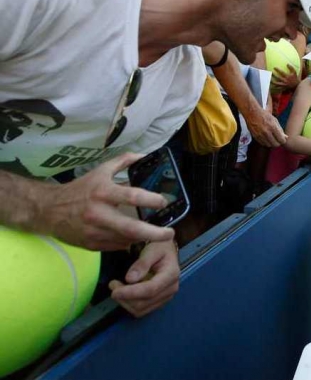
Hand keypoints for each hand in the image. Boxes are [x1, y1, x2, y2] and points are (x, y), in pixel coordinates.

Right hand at [41, 153, 174, 250]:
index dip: (151, 200)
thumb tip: (145, 156)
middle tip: (170, 233)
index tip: (163, 202)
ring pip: (126, 240)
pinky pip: (116, 246)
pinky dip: (128, 242)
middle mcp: (99, 213)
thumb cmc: (80, 189)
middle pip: (132, 228)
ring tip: (156, 234)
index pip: (132, 196)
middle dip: (154, 233)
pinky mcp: (91, 245)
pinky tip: (136, 238)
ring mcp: (94, 232)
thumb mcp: (101, 170)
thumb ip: (124, 161)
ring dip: (143, 238)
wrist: (50, 210)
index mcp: (103, 192)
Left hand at [110, 240, 179, 317]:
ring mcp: (165, 297)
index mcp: (171, 275)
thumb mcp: (152, 249)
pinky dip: (129, 304)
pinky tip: (125, 292)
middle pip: (143, 303)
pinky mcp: (159, 301)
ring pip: (140, 310)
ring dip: (125, 302)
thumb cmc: (159, 246)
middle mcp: (171, 289)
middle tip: (112, 284)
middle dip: (124, 297)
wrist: (167, 250)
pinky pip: (141, 310)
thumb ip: (142, 263)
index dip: (131, 293)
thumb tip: (130, 279)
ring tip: (117, 288)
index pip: (150, 290)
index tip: (114, 291)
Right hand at [244, 107, 286, 147]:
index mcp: (273, 127)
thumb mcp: (275, 121)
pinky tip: (266, 138)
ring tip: (272, 139)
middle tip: (277, 139)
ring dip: (271, 143)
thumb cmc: (265, 115)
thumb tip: (286, 137)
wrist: (252, 113)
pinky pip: (263, 144)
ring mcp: (260, 135)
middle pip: (275, 144)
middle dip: (278, 143)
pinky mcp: (255, 137)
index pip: (281, 140)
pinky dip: (266, 142)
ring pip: (269, 145)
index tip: (282, 139)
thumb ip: (280, 130)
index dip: (283, 140)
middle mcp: (266, 132)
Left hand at [272, 63, 299, 90]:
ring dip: (272, 81)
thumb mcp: (294, 72)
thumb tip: (287, 64)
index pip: (282, 72)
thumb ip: (291, 68)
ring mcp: (283, 85)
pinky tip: (270, 84)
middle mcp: (285, 81)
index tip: (274, 67)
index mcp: (287, 77)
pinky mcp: (282, 88)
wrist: (296, 86)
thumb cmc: (295, 78)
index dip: (278, 70)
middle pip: (278, 78)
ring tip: (268, 78)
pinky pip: (276, 87)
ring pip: (276, 83)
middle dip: (273, 75)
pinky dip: (273, 86)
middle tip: (270, 72)